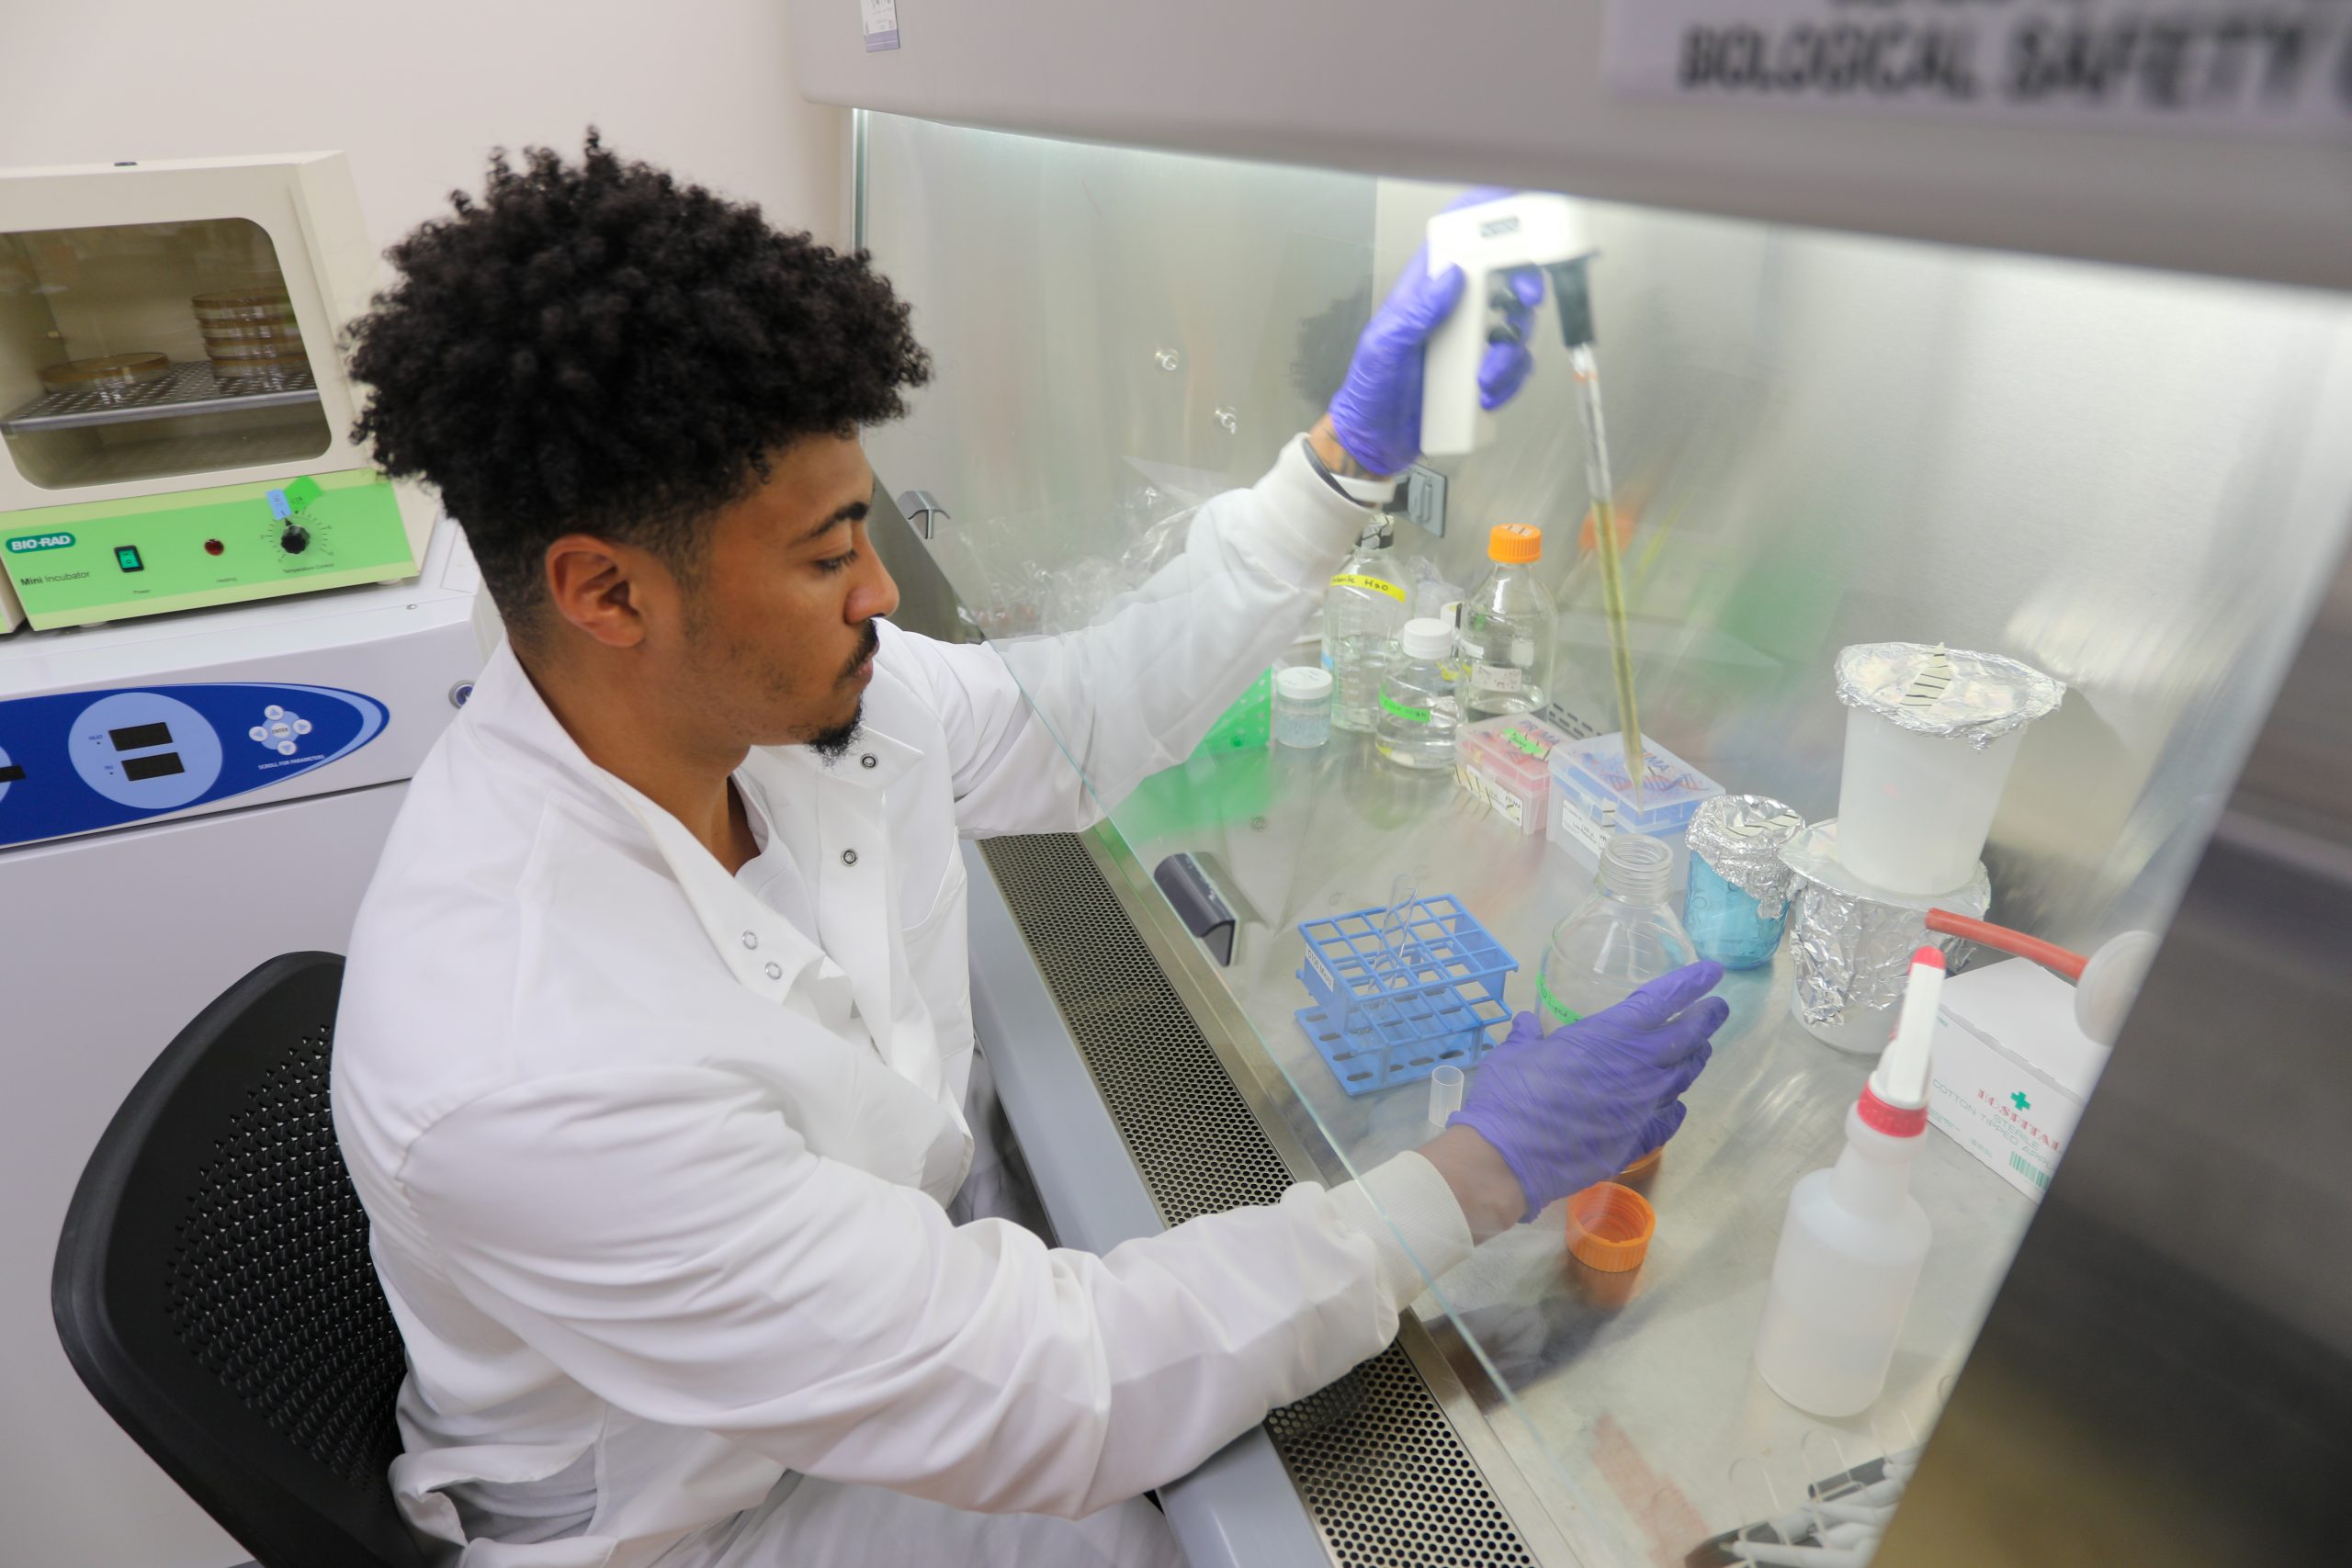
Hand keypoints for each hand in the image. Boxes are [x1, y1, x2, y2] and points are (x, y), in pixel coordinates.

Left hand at [1326, 189, 1546, 477]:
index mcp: (1426, 290)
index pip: (1461, 240)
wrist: (1376, 440)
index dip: (1489, 219)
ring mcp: (1471, 339)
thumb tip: (1451, 274)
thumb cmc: (1371, 388)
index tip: (1517, 214)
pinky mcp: (1484, 370)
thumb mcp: (1386, 345)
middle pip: (1505, 276)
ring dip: (1512, 350)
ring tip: (1485, 377)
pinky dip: (1510, 380)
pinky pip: (1516, 365)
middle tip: (1526, 299)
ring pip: (1517, 323)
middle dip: (1524, 283)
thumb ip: (1416, 311)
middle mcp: (1454, 308)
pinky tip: (1486, 395)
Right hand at [1445, 962, 1726, 1223]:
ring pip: (1682, 1077)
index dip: (1690, 983)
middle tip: (1717, 1008)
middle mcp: (1638, 1067)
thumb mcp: (1513, 1054)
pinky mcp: (1636, 1140)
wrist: (1510, 1158)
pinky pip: (1668, 1119)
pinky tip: (1676, 1105)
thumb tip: (1525, 1022)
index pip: (1662, 1000)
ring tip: (1700, 1049)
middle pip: (1686, 1037)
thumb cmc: (1509, 1095)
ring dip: (1694, 1059)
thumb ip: (1527, 1037)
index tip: (1712, 972)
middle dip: (1707, 1019)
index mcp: (1610, 1035)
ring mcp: (1642, 1106)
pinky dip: (1675, 1107)